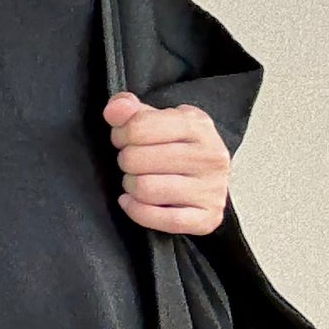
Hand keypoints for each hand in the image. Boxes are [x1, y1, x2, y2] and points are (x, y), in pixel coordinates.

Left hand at [103, 91, 228, 235]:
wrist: (208, 176)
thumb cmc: (179, 146)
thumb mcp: (156, 119)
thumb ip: (130, 110)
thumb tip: (116, 109)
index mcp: (198, 125)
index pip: (139, 127)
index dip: (121, 134)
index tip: (123, 138)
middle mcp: (210, 156)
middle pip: (137, 160)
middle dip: (126, 161)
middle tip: (131, 162)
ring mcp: (212, 189)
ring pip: (146, 189)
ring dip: (131, 187)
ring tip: (137, 180)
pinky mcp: (208, 218)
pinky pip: (163, 220)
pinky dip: (138, 211)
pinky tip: (133, 201)